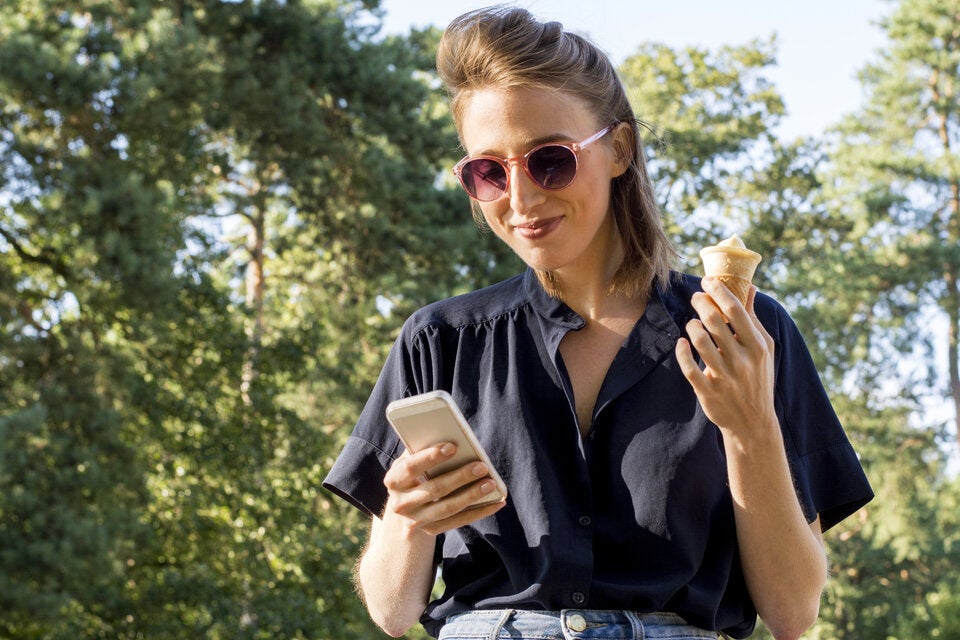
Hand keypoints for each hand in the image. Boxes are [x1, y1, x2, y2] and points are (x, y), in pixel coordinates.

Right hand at [382, 443, 505, 535]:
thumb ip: (422, 449)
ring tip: (491, 483)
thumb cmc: (413, 476)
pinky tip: (496, 502)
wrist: (403, 512)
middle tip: (482, 466)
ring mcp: (415, 520)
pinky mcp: (431, 531)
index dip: (431, 456)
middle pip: (434, 489)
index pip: (411, 467)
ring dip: (472, 495)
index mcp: (393, 480)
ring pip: (448, 508)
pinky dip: (479, 512)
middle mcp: (400, 503)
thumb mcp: (410, 463)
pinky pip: (458, 521)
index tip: (453, 446)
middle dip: (460, 476)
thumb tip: (450, 433)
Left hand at [675, 277, 776, 437]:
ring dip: (692, 326)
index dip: (718, 291)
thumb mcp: (763, 349)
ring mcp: (724, 376)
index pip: (735, 310)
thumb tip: (749, 287)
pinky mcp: (708, 391)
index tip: (707, 281)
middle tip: (696, 297)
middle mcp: (742, 360)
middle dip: (701, 303)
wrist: (754, 422)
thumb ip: (753, 318)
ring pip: (700, 341)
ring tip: (692, 323)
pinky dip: (682, 351)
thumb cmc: (758, 378)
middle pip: (715, 321)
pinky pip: (689, 367)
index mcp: (757, 346)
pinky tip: (681, 343)